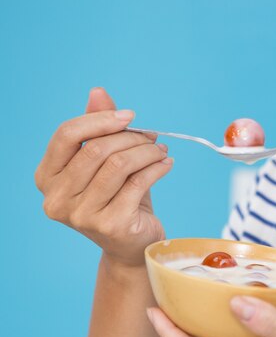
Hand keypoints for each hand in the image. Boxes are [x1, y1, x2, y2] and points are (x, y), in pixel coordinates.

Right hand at [35, 88, 173, 266]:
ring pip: (119, 165)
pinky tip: (166, 164)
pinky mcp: (110, 225)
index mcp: (47, 177)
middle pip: (97, 149)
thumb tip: (98, 92)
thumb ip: (98, 129)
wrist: (132, 244)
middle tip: (153, 137)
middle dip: (131, 137)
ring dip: (146, 151)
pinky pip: (138, 183)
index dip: (100, 120)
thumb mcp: (106, 162)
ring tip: (161, 150)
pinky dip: (157, 169)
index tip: (130, 116)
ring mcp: (81, 215)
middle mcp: (56, 198)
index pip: (66, 135)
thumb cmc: (118, 199)